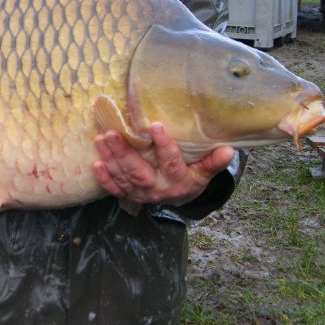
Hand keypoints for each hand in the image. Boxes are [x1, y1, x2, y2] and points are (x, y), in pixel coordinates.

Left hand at [92, 122, 234, 205]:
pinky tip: (95, 163)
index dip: (164, 145)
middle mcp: (157, 189)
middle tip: (112, 133)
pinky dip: (104, 178)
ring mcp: (140, 194)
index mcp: (178, 182)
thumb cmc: (191, 177)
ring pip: (123, 177)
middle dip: (124, 153)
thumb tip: (229, 149)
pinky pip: (114, 189)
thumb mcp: (204, 172)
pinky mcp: (128, 195)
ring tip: (101, 138)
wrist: (178, 199)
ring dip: (110, 159)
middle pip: (139, 172)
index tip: (155, 126)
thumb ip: (213, 162)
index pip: (171, 163)